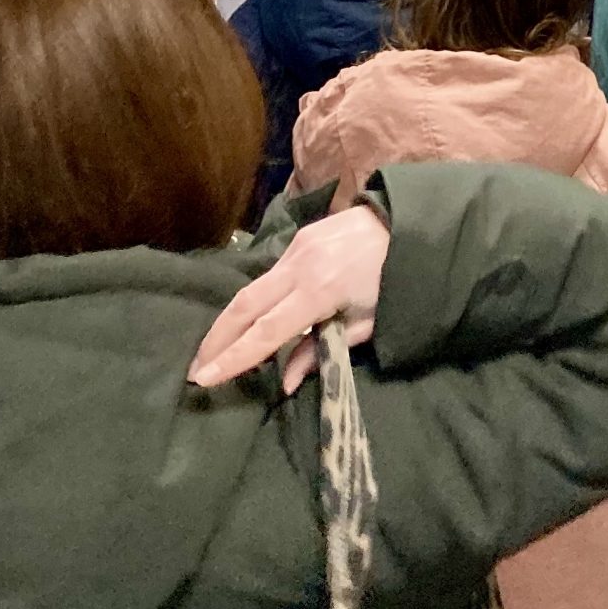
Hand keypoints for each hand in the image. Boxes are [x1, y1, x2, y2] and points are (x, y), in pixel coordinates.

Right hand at [188, 205, 388, 394]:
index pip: (265, 332)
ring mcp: (298, 246)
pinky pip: (271, 271)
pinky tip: (247, 316)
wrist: (411, 225)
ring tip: (214, 349)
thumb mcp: (365, 325)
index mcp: (320, 292)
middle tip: (196, 368)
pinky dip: (256, 297)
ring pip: (253, 287)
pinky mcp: (301, 235)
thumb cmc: (396, 283)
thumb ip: (321, 352)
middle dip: (217, 339)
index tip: (203, 379)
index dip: (233, 358)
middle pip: (245, 305)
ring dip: (231, 319)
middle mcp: (300, 266)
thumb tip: (285, 383)